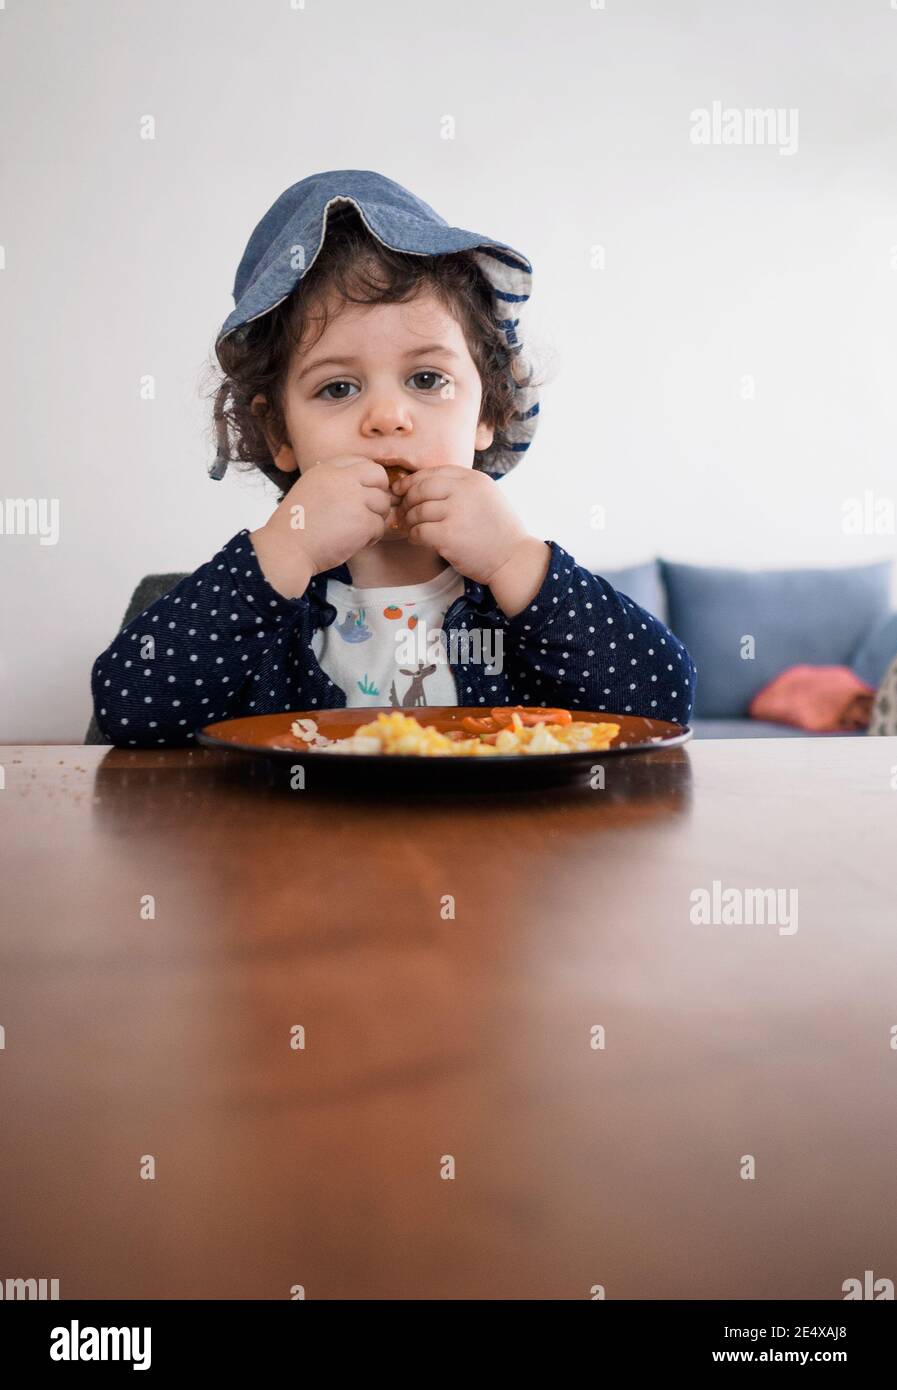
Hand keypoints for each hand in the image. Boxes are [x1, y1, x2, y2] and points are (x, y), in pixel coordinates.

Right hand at [250, 456, 391, 597]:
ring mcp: (354, 499)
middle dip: (379, 492)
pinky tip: (355, 543)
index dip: (365, 479)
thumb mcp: (308, 491)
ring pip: (383, 502)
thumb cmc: (294, 528)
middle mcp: (342, 479)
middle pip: (378, 475)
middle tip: (368, 511)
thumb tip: (356, 484)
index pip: (359, 461)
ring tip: (357, 531)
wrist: (285, 550)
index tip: (360, 495)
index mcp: (326, 469)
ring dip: (374, 518)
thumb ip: (331, 483)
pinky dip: (371, 538)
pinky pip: (380, 526)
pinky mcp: (362, 521)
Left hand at [392, 464, 527, 584]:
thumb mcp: (486, 496)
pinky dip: (413, 536)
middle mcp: (465, 491)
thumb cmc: (498, 530)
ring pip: (418, 511)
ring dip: (410, 520)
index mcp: (474, 479)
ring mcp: (457, 513)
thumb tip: (424, 483)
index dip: (413, 480)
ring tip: (411, 527)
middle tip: (403, 511)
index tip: (401, 489)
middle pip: (422, 488)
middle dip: (407, 500)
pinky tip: (416, 540)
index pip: (434, 472)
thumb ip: (461, 487)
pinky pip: (419, 531)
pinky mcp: (449, 536)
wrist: (513, 558)